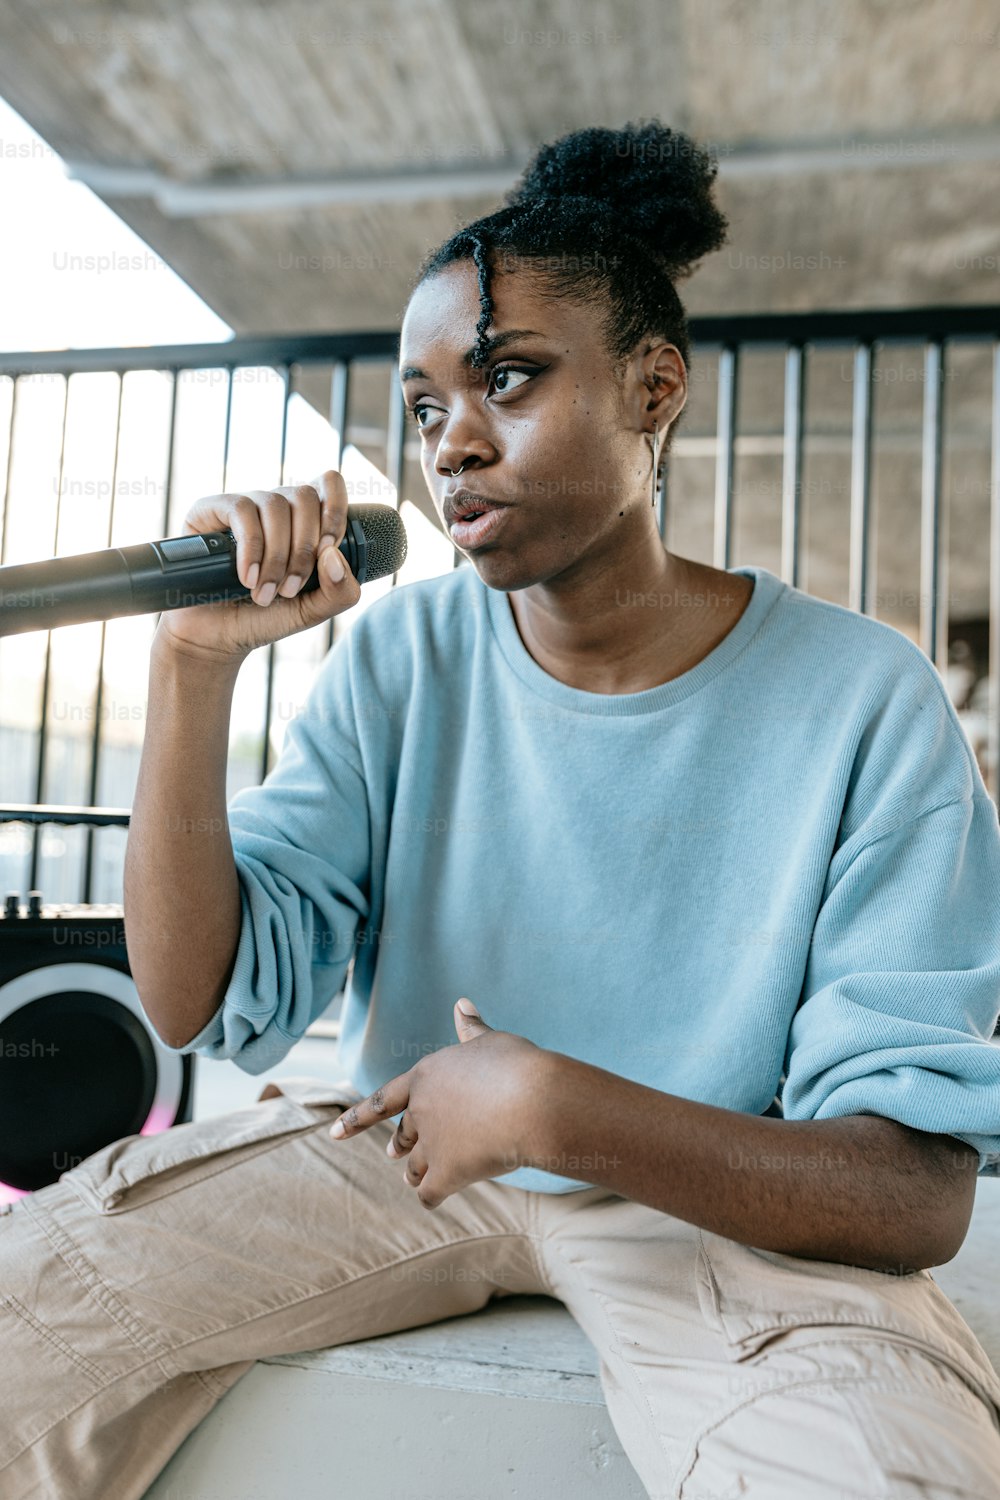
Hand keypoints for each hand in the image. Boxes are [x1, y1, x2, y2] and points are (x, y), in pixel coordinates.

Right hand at [154, 470, 360, 664]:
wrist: (218, 636)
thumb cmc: (266, 617)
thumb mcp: (314, 611)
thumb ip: (340, 590)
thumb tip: (333, 554)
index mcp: (305, 520)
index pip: (329, 483)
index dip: (335, 509)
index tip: (329, 548)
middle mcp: (276, 507)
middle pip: (304, 496)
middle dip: (304, 548)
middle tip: (290, 589)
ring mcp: (245, 506)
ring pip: (275, 504)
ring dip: (277, 554)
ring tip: (266, 592)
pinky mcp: (211, 509)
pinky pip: (241, 510)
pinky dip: (251, 548)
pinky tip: (248, 578)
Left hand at [329, 999, 549, 1208]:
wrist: (533, 1101)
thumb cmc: (516, 1065)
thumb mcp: (490, 1041)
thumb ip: (471, 1029)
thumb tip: (462, 1003)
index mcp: (426, 1076)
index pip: (384, 1099)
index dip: (358, 1117)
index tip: (334, 1133)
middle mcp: (421, 1110)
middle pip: (405, 1134)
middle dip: (400, 1145)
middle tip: (393, 1153)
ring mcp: (432, 1143)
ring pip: (415, 1167)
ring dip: (415, 1173)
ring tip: (413, 1179)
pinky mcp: (447, 1173)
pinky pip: (430, 1193)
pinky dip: (430, 1197)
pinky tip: (433, 1200)